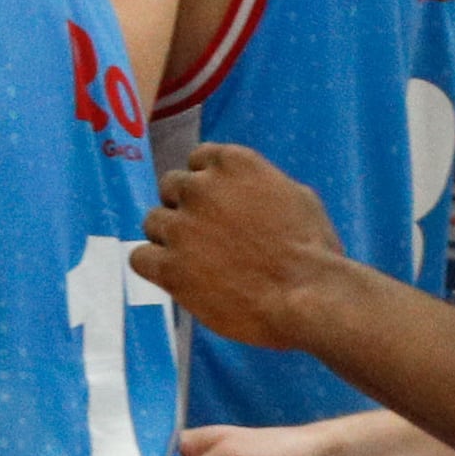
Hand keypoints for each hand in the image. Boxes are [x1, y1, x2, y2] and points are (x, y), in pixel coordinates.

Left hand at [131, 142, 353, 348]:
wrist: (308, 296)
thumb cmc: (315, 251)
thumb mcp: (298, 198)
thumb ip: (261, 186)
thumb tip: (250, 191)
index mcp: (233, 163)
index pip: (197, 159)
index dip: (205, 184)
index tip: (216, 204)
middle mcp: (200, 187)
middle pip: (171, 188)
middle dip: (185, 208)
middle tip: (207, 236)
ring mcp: (181, 226)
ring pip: (153, 222)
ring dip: (169, 238)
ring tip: (196, 261)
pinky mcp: (169, 266)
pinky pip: (140, 258)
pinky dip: (154, 266)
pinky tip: (176, 277)